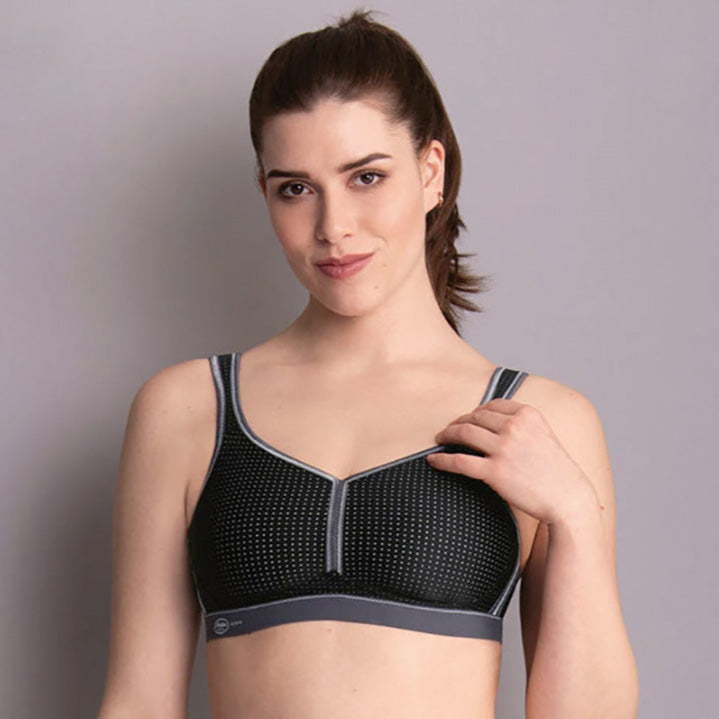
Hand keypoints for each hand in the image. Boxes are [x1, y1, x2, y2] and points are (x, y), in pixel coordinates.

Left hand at [426, 398, 593, 524]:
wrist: (568, 499)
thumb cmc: (557, 471)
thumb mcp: (544, 436)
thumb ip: (522, 425)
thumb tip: (494, 422)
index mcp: (528, 414)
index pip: (492, 405)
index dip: (476, 411)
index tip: (468, 418)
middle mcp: (515, 427)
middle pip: (475, 417)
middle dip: (459, 421)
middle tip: (448, 429)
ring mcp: (504, 448)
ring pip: (464, 433)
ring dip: (447, 434)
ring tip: (440, 439)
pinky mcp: (494, 471)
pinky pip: (459, 461)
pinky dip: (442, 460)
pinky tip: (433, 461)